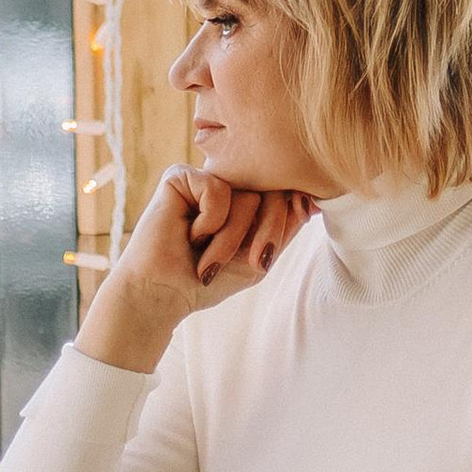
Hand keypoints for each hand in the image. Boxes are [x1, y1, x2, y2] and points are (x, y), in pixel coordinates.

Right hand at [78, 163, 314, 375]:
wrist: (163, 295)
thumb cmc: (208, 281)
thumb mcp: (259, 258)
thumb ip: (284, 227)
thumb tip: (309, 198)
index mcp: (245, 201)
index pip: (285, 194)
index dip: (287, 221)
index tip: (263, 255)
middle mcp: (227, 185)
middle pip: (274, 192)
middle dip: (266, 234)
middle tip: (244, 262)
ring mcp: (204, 179)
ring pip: (248, 196)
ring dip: (232, 238)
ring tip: (206, 255)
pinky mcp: (179, 177)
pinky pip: (218, 190)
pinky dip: (210, 222)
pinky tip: (190, 234)